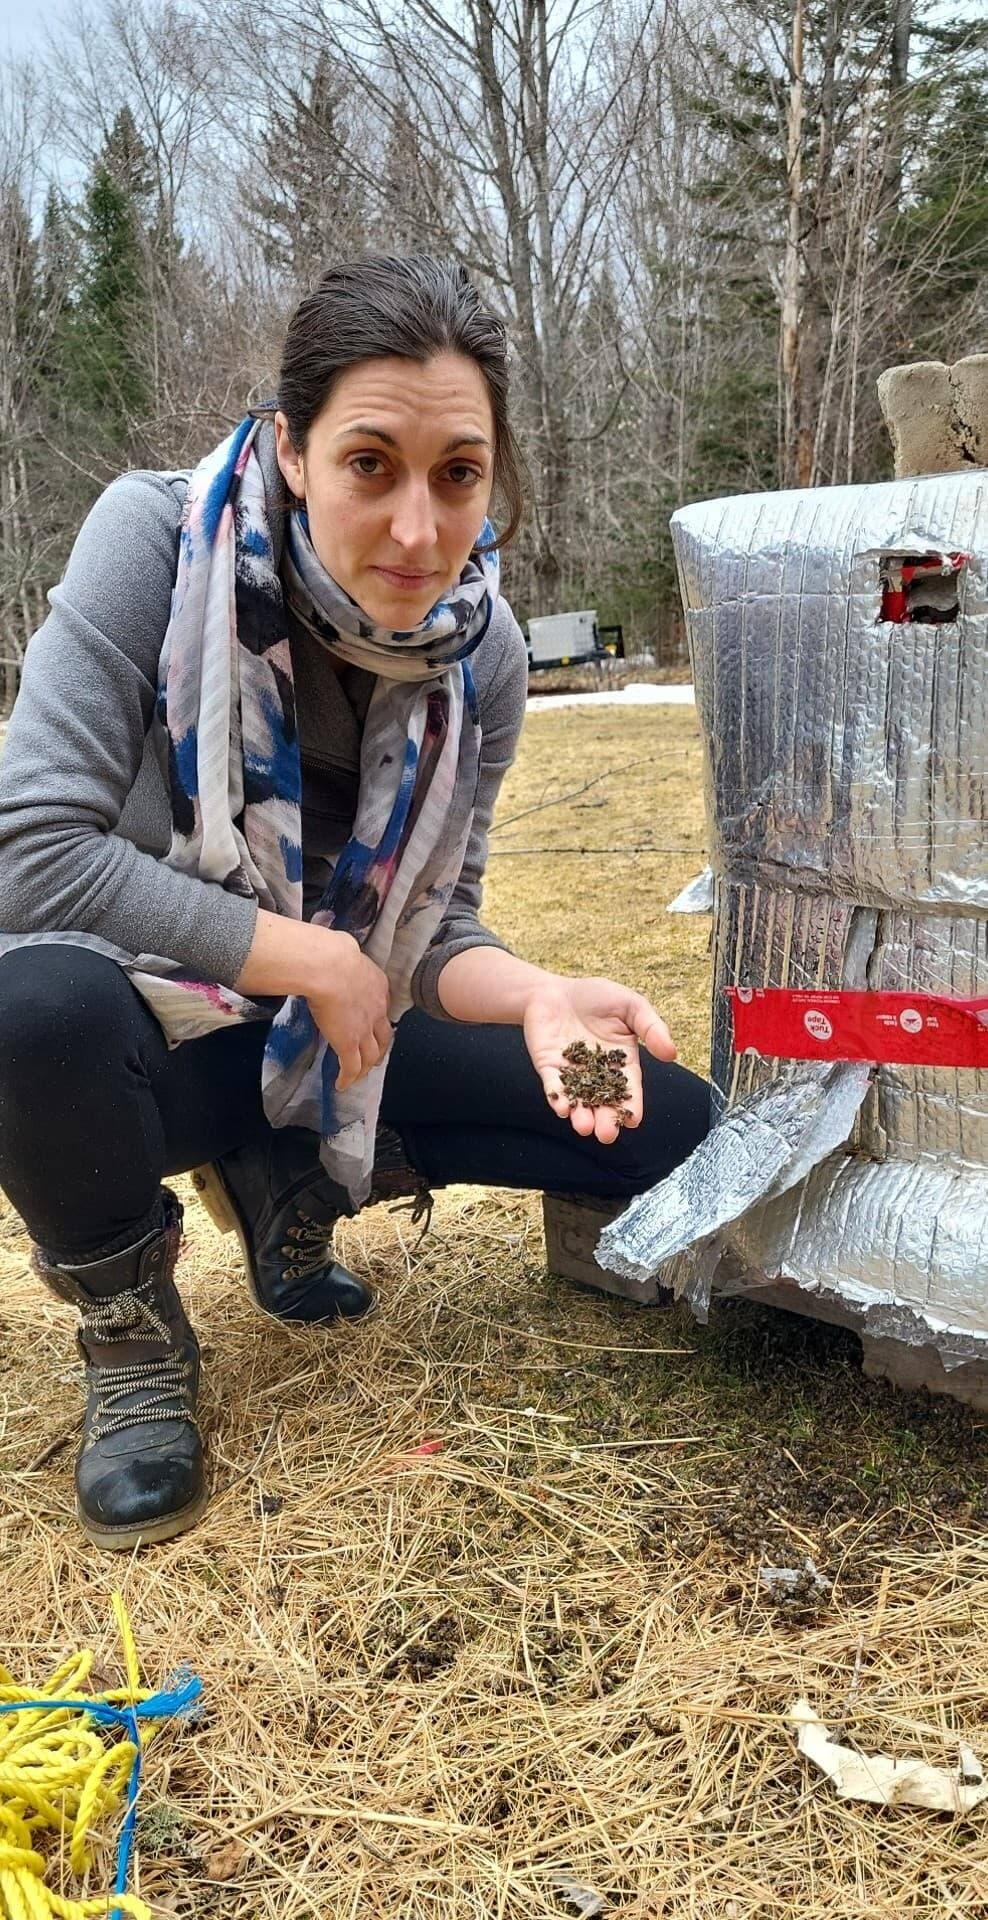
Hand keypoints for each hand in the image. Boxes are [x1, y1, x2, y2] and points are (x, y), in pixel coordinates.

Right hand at [307, 930, 393, 1090]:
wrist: (329, 966)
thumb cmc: (332, 953)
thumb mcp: (345, 949)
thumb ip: (345, 953)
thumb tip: (336, 943)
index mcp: (378, 985)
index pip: (382, 1007)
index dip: (378, 1020)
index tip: (372, 1025)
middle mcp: (377, 1010)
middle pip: (384, 1036)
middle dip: (380, 1048)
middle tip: (374, 1057)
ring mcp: (364, 1029)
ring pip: (370, 1056)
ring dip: (365, 1067)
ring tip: (359, 1074)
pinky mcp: (349, 1043)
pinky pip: (351, 1067)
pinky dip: (348, 1078)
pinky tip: (342, 1085)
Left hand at [522, 974, 675, 1143]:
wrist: (556, 990)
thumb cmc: (598, 996)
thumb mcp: (631, 1006)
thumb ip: (651, 1028)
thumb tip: (671, 1054)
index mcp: (621, 1062)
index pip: (629, 1088)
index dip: (631, 1105)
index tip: (633, 1120)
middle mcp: (597, 1073)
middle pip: (603, 1102)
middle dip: (605, 1119)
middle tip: (607, 1135)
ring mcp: (572, 1072)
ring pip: (578, 1099)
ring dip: (580, 1115)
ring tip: (584, 1127)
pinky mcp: (549, 1067)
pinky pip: (553, 1086)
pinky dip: (557, 1096)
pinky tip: (561, 1106)